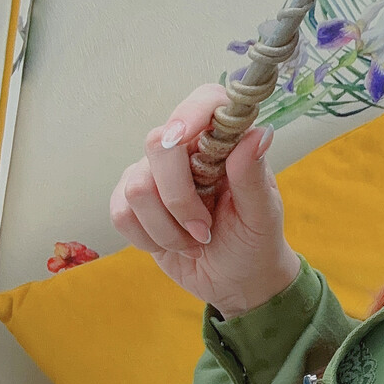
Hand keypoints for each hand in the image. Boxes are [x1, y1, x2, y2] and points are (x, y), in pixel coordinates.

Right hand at [110, 84, 301, 317]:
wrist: (237, 281)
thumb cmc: (256, 242)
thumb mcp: (262, 215)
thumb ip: (253, 176)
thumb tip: (258, 133)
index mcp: (224, 143)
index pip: (204, 102)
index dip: (189, 112)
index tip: (183, 136)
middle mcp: (186, 150)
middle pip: (156, 144)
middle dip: (178, 198)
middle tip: (204, 230)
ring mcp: (154, 174)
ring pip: (137, 188)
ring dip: (167, 228)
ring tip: (195, 241)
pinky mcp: (132, 202)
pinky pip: (121, 213)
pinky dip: (149, 238)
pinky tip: (174, 245)